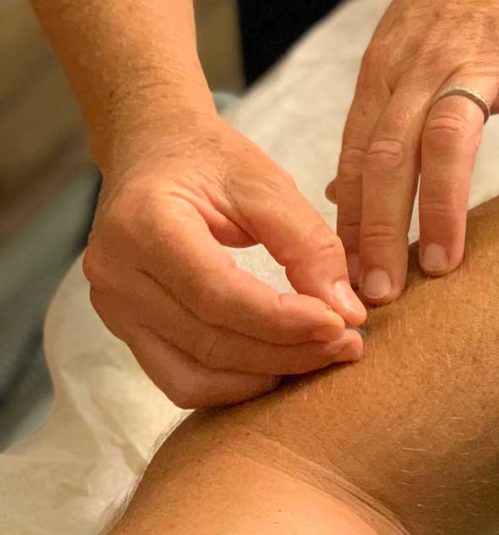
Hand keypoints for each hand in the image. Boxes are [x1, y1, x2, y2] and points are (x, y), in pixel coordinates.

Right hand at [84, 109, 365, 407]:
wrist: (154, 150)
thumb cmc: (210, 160)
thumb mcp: (266, 185)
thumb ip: (308, 245)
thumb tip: (347, 313)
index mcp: (144, 223)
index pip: (218, 295)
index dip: (285, 320)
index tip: (342, 324)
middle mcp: (116, 273)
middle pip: (211, 341)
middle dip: (289, 352)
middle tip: (347, 345)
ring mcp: (113, 308)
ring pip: (195, 376)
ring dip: (267, 375)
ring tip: (322, 355)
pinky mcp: (125, 329)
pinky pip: (181, 381)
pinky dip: (235, 384)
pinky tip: (280, 364)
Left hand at [328, 0, 498, 303]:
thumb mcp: (395, 54)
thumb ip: (373, 123)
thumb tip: (340, 189)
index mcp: (383, 76)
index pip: (354, 159)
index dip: (347, 224)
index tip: (344, 280)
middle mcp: (418, 69)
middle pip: (386, 157)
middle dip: (378, 230)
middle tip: (381, 294)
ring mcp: (474, 58)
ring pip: (446, 139)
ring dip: (441, 205)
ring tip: (446, 265)